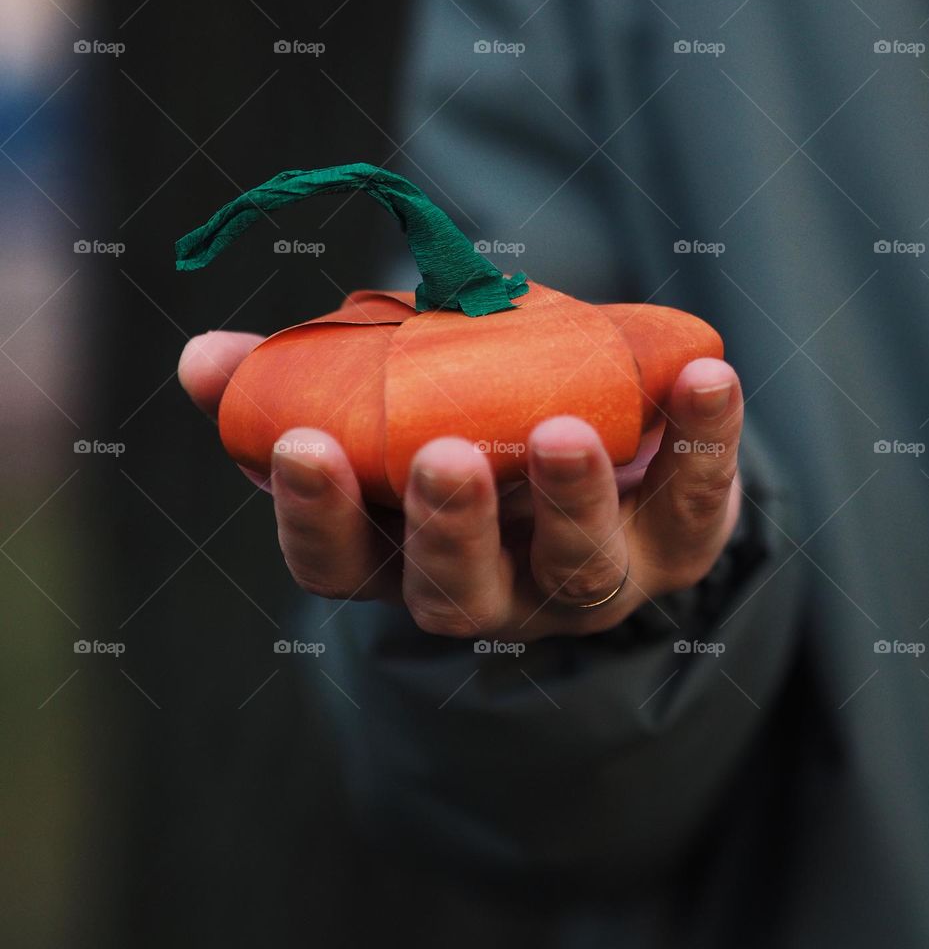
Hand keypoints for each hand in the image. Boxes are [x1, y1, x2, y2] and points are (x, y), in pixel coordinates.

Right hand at [178, 332, 742, 639]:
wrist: (607, 451)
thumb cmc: (472, 428)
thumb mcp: (387, 406)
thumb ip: (303, 381)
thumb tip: (201, 358)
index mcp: (405, 557)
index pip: (341, 564)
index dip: (316, 515)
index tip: (301, 446)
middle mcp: (493, 590)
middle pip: (458, 589)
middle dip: (449, 528)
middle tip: (443, 458)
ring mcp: (586, 579)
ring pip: (579, 567)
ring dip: (573, 501)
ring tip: (570, 431)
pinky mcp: (674, 542)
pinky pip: (694, 502)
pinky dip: (703, 441)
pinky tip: (706, 376)